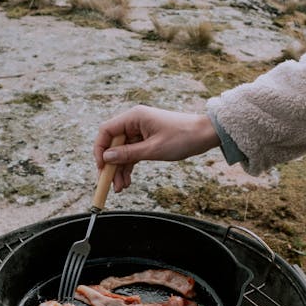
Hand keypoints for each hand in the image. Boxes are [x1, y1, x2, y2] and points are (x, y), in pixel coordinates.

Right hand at [94, 105, 219, 191]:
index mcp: (134, 117)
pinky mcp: (147, 139)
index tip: (101, 168)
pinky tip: (127, 181)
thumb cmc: (182, 137)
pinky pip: (132, 153)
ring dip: (120, 169)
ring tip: (120, 188)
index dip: (100, 150)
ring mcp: (141, 131)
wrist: (205, 134)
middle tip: (109, 184)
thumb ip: (128, 154)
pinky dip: (129, 167)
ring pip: (122, 151)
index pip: (106, 131)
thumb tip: (107, 158)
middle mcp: (134, 122)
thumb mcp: (153, 149)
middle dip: (111, 165)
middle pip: (113, 144)